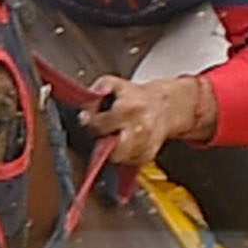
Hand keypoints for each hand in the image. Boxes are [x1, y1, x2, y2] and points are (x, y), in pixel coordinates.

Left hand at [83, 73, 218, 169]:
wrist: (163, 106)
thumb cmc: (135, 97)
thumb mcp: (113, 85)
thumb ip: (95, 94)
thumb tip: (85, 114)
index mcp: (128, 109)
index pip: (99, 126)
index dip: (92, 123)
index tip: (94, 120)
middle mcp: (139, 128)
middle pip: (111, 150)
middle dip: (103, 143)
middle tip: (106, 133)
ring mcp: (146, 143)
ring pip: (119, 159)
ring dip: (113, 151)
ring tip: (116, 137)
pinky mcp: (149, 154)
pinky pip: (129, 163)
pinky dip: (124, 156)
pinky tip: (126, 143)